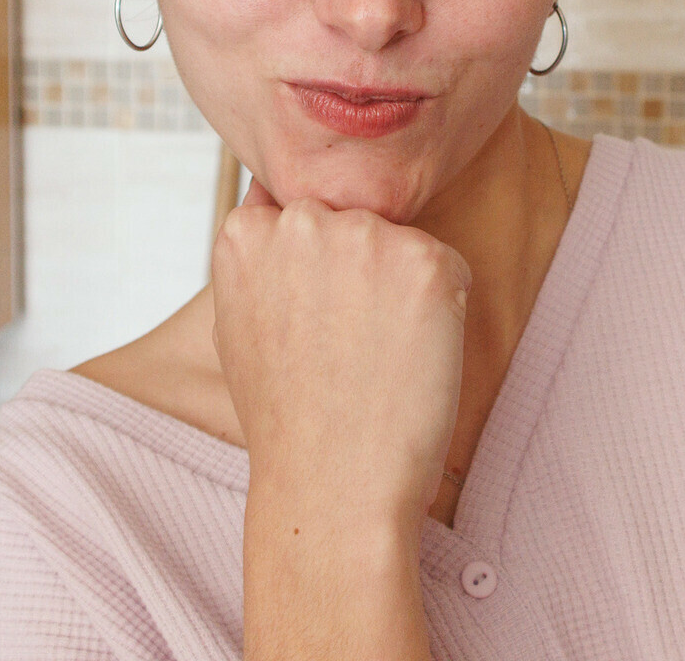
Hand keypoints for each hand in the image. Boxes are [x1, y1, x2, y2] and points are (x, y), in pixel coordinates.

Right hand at [211, 178, 471, 523]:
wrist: (332, 483)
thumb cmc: (287, 416)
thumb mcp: (237, 323)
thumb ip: (257, 258)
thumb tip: (270, 202)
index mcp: (246, 231)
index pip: (303, 217)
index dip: (317, 277)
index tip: (312, 328)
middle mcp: (302, 221)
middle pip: (354, 224)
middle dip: (359, 273)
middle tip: (346, 347)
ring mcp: (364, 238)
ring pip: (401, 244)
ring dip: (401, 288)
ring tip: (374, 356)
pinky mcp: (424, 262)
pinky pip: (447, 268)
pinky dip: (443, 309)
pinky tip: (409, 357)